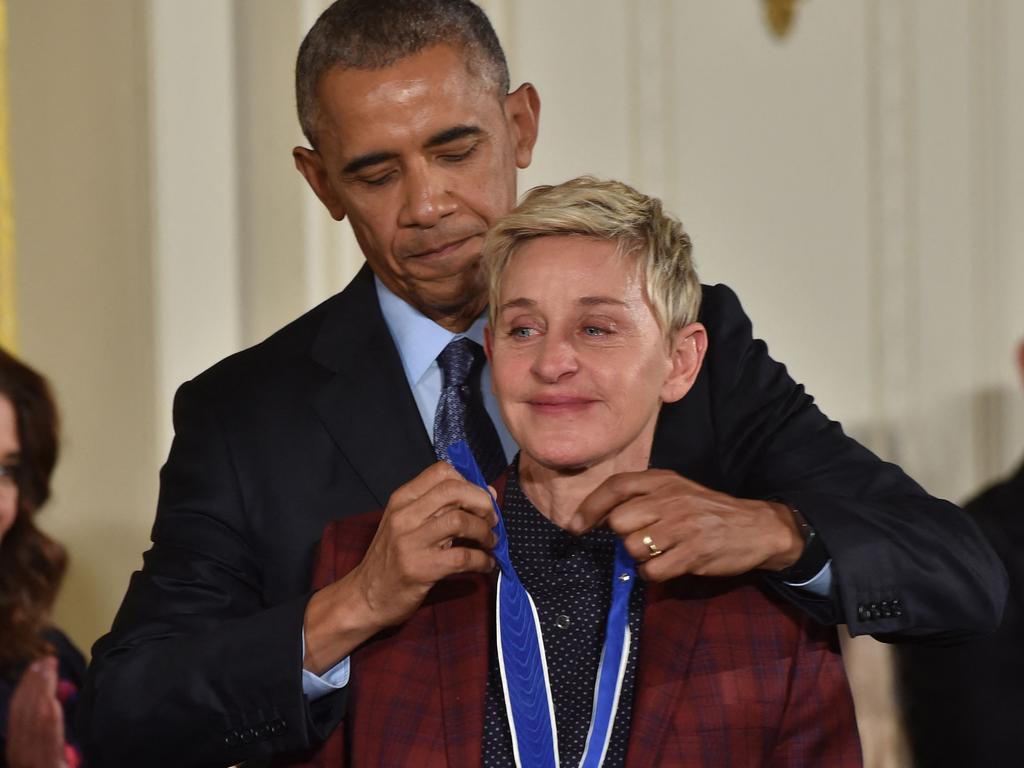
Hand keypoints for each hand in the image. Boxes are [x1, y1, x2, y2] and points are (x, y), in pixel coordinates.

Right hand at [5, 656, 66, 767]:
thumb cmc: (53, 766)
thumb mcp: (48, 754)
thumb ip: (46, 732)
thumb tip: (51, 700)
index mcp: (18, 752)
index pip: (19, 715)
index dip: (26, 689)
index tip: (37, 667)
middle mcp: (20, 757)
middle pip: (23, 715)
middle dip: (33, 685)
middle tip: (45, 660)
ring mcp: (31, 763)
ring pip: (33, 723)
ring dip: (40, 693)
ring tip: (49, 670)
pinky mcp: (46, 767)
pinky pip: (45, 740)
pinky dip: (47, 718)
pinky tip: (51, 701)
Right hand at [304, 462, 496, 672]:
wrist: (366, 597)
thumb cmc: (391, 558)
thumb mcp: (406, 523)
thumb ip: (439, 507)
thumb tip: (487, 495)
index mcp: (402, 499)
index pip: (442, 471)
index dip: (470, 482)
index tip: (483, 499)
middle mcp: (404, 515)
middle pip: (454, 491)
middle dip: (482, 503)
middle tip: (492, 520)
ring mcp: (411, 542)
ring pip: (460, 521)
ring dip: (484, 532)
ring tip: (490, 542)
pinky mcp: (421, 569)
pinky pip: (463, 557)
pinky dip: (482, 560)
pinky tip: (486, 564)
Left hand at [569, 469, 802, 581]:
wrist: (757, 527)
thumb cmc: (708, 510)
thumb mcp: (676, 491)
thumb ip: (642, 498)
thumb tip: (600, 517)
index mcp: (664, 480)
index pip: (616, 486)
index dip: (590, 507)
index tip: (574, 526)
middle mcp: (671, 498)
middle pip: (619, 522)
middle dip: (623, 536)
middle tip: (642, 539)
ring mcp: (683, 526)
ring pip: (633, 547)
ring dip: (638, 557)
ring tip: (659, 552)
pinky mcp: (693, 553)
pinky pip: (652, 570)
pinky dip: (653, 573)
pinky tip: (668, 565)